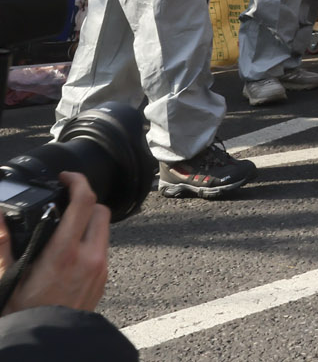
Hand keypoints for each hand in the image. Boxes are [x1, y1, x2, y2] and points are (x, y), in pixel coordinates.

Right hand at [0, 172, 110, 313]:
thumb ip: (3, 244)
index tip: (66, 177)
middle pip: (101, 210)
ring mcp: (101, 269)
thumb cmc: (24, 313)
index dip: (77, 181)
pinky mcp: (104, 279)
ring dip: (88, 223)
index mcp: (65, 253)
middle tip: (64, 205)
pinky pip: (103, 249)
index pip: (84, 202)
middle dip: (85, 203)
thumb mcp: (7, 276)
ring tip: (63, 231)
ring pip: (104, 230)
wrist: (46, 343)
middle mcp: (90, 258)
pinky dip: (90, 243)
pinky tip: (69, 253)